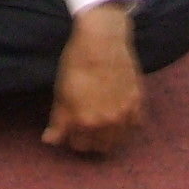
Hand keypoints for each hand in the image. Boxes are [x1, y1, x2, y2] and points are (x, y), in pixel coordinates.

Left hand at [43, 3, 144, 155]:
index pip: (80, 146)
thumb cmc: (76, 64)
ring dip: (110, 135)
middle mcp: (108, 124)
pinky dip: (127, 123)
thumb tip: (50, 141)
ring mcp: (126, 114)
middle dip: (92, 140)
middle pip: (101, 147)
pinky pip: (135, 125)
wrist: (102, 41)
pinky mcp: (138, 103)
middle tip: (86, 126)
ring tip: (102, 122)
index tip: (72, 129)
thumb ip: (58, 121)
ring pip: (119, 140)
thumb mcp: (61, 93)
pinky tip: (119, 113)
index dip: (74, 138)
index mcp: (86, 122)